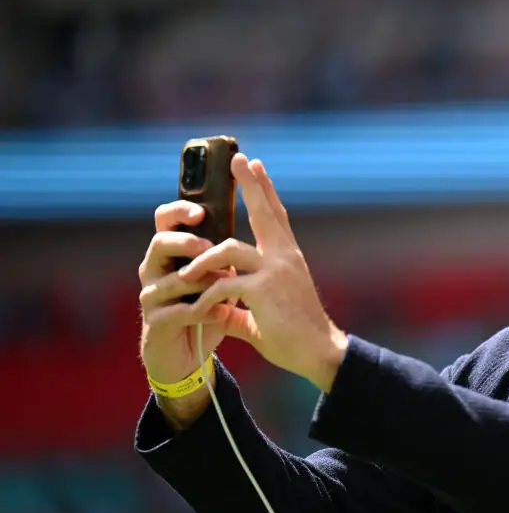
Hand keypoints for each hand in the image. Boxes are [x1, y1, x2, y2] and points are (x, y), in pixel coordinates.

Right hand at [138, 201, 236, 385]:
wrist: (188, 355)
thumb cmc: (206, 308)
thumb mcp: (219, 278)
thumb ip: (226, 256)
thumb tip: (254, 226)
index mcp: (170, 253)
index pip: (165, 221)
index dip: (179, 211)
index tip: (201, 212)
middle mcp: (155, 269)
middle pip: (160, 242)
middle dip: (186, 243)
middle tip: (209, 248)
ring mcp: (151, 296)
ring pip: (172, 279)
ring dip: (202, 283)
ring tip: (226, 287)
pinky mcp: (155, 322)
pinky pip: (177, 311)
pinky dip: (202, 312)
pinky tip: (221, 313)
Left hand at [177, 155, 347, 391]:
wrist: (319, 353)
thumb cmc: (294, 335)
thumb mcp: (262, 314)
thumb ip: (238, 306)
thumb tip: (215, 308)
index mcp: (288, 258)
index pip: (276, 216)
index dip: (265, 190)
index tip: (256, 165)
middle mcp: (285, 257)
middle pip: (266, 213)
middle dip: (250, 185)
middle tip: (239, 159)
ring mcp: (276, 271)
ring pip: (230, 249)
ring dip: (202, 260)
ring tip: (184, 274)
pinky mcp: (264, 290)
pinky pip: (224, 285)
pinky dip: (206, 297)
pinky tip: (197, 310)